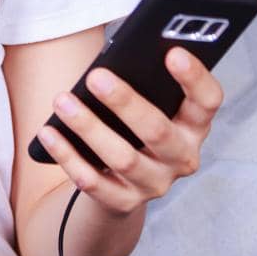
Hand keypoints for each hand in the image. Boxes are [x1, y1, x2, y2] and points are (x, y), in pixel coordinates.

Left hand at [37, 48, 224, 217]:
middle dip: (125, 102)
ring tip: (62, 101)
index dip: (195, 78)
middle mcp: (182, 157)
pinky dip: (68, 156)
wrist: (121, 182)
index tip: (173, 52)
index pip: (207, 101)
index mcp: (194, 125)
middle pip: (158, 131)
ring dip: (89, 127)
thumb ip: (144, 82)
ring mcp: (155, 184)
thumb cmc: (134, 124)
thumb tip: (114, 59)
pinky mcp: (125, 203)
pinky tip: (48, 133)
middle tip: (95, 77)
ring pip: (123, 158)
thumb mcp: (149, 103)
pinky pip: (93, 182)